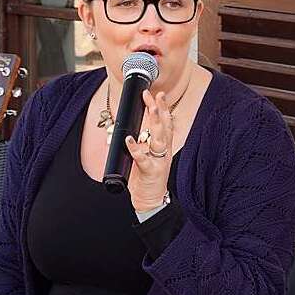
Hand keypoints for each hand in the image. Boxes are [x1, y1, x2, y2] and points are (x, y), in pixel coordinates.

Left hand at [126, 89, 173, 210]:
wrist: (151, 200)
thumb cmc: (147, 178)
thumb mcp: (147, 157)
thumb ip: (142, 144)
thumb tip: (131, 131)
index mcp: (164, 147)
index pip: (165, 124)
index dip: (162, 108)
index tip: (157, 95)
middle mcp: (164, 151)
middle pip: (164, 126)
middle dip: (159, 109)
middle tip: (154, 95)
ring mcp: (159, 160)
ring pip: (159, 138)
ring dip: (155, 122)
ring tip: (151, 108)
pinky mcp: (151, 171)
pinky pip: (142, 158)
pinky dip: (135, 149)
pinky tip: (128, 140)